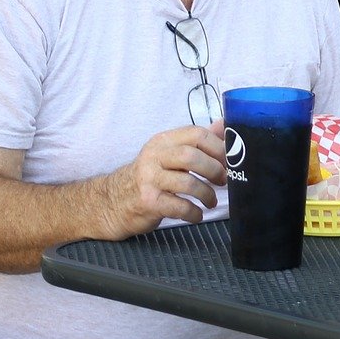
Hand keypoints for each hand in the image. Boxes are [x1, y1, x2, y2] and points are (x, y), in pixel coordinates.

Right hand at [102, 122, 225, 237]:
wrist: (110, 203)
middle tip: (223, 181)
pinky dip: (193, 213)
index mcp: (163, 141)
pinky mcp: (147, 202)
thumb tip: (226, 123)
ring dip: (206, 194)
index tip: (230, 160)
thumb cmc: (149, 177)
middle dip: (214, 170)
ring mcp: (148, 179)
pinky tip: (196, 215)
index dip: (219, 147)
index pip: (196, 134)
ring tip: (210, 201)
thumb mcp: (169, 154)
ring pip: (188, 183)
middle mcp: (154, 156)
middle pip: (192, 156)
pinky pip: (179, 206)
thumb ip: (197, 140)